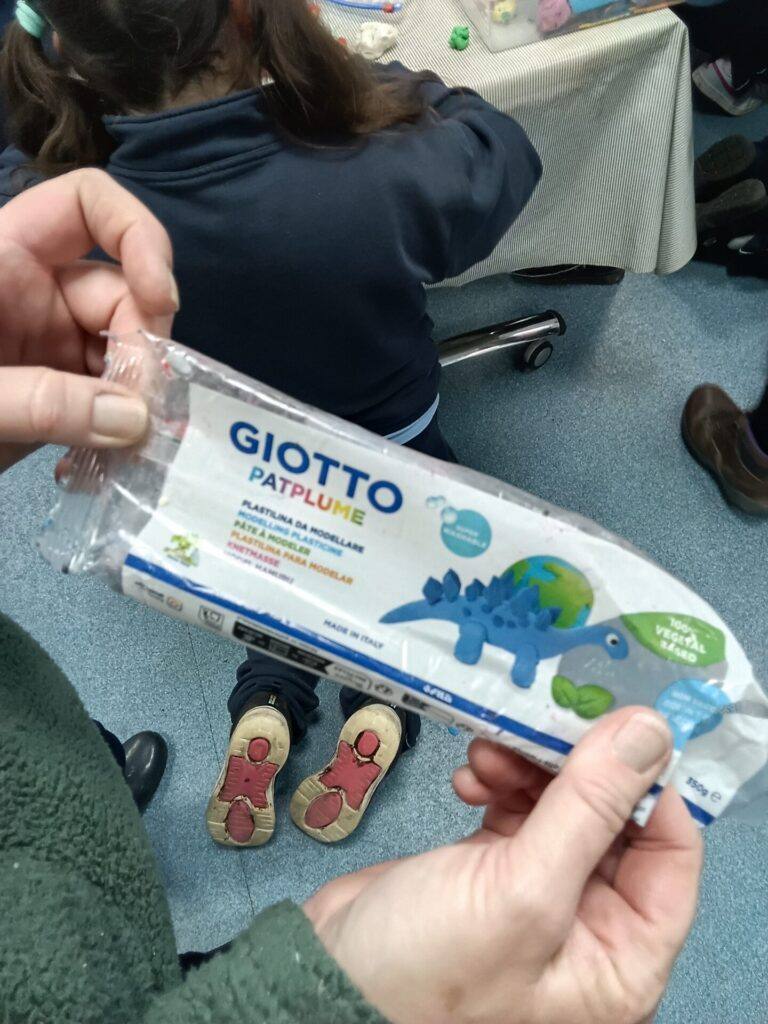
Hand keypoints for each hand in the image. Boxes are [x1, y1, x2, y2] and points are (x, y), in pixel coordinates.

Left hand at [0, 169, 177, 470]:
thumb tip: (136, 421)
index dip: (137, 236)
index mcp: (0, 257)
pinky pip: (105, 406)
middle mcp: (33, 292)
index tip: (159, 299)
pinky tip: (96, 471)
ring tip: (127, 454)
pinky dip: (113, 437)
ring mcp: (45, 347)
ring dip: (135, 403)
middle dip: (142, 348)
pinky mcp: (50, 399)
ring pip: (123, 356)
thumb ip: (42, 403)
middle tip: (144, 412)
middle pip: (121, 294)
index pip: (87, 205)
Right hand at [304, 707, 701, 1023]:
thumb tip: (649, 734)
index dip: (649, 786)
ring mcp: (538, 893)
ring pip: (561, 804)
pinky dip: (497, 781)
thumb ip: (589, 807)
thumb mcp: (522, 890)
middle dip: (576, 768)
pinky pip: (516, 807)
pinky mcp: (492, 867)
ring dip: (528, 767)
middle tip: (541, 722)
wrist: (328, 978)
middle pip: (612, 820)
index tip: (618, 725)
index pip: (671, 855)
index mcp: (620, 957)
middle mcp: (588, 925)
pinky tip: (468, 775)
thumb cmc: (426, 971)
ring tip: (488, 751)